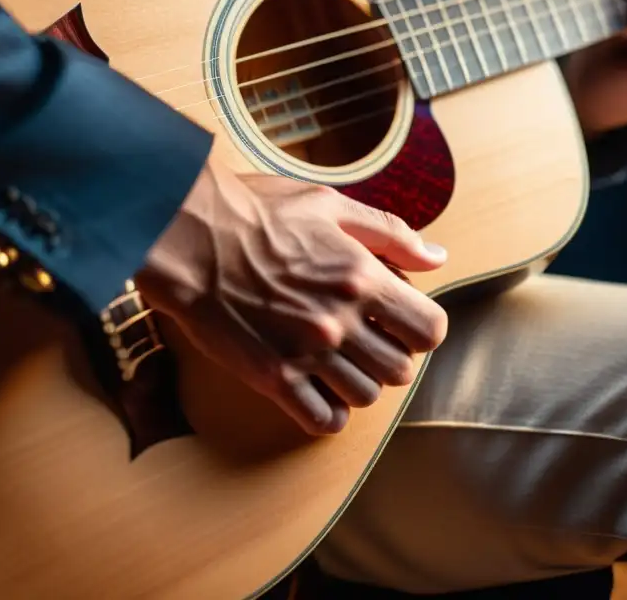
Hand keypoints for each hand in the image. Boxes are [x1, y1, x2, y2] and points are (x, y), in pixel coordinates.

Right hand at [137, 157, 448, 435]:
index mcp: (362, 278)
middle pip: (400, 371)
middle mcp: (341, 322)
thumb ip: (391, 234)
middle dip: (391, 356)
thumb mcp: (332, 205)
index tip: (402, 320)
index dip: (422, 328)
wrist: (189, 237)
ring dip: (360, 383)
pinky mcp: (272, 376)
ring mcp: (307, 354)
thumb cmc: (258, 214)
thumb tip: (437, 257)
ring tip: (340, 362)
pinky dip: (330, 415)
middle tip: (368, 341)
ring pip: (365, 397)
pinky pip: (321, 420)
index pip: (430, 330)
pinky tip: (320, 394)